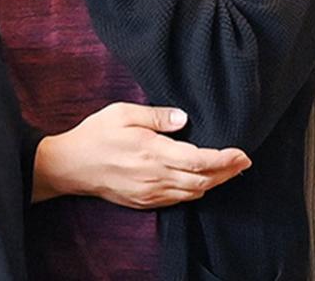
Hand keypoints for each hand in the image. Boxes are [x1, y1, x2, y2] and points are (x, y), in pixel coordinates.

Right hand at [35, 102, 250, 207]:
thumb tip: (184, 118)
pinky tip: (200, 183)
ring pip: (192, 194)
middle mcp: (155, 177)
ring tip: (229, 172)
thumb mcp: (123, 113)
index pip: (199, 160)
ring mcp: (150, 193)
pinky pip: (177, 200)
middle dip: (227, 173)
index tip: (242, 153)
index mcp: (153, 153)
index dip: (225, 159)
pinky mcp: (144, 201)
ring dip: (214, 183)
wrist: (70, 166)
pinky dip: (195, 192)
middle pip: (202, 181)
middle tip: (244, 162)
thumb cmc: (95, 135)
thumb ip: (156, 115)